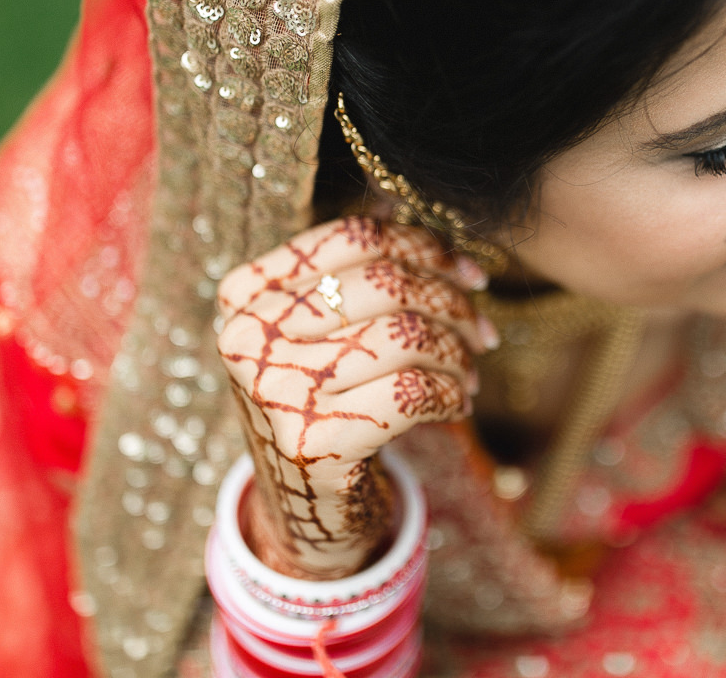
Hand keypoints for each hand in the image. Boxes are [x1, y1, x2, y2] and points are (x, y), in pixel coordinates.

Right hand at [216, 216, 493, 579]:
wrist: (304, 512)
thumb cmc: (323, 403)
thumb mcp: (317, 332)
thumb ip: (353, 273)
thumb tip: (414, 214)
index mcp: (245, 295)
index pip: (354, 237)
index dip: (424, 247)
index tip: (467, 274)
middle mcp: (247, 337)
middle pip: (386, 283)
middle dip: (451, 302)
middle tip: (480, 330)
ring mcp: (276, 391)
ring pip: (405, 335)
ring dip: (456, 352)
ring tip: (470, 370)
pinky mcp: (313, 443)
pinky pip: (412, 392)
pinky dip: (450, 393)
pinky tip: (457, 402)